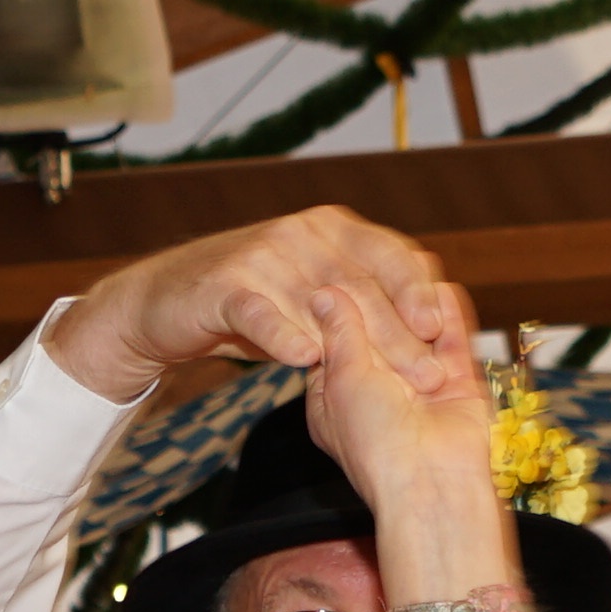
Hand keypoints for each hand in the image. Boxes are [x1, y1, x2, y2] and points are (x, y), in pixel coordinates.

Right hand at [45, 207, 460, 402]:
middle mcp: (302, 233)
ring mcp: (263, 254)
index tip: (444, 331)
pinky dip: (282, 334)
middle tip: (429, 374)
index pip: (390, 255)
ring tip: (384, 382)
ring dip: (355, 343)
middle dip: (400, 333)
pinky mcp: (225, 283)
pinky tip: (305, 360)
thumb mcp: (312, 296)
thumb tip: (429, 329)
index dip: (419, 293)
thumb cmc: (251, 304)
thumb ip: (360, 303)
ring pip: (319, 301)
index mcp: (332, 229)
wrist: (166, 305)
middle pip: (362, 284)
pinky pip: (260, 310)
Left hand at [299, 279, 491, 516]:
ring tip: (407, 261)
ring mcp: (419, 385)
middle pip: (376, 331)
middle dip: (377, 299)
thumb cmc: (373, 441)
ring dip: (414, 301)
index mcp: (335, 398)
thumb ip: (339, 332)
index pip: (332, 341)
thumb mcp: (342, 379)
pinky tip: (440, 284)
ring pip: (416, 332)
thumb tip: (323, 291)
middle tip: (370, 257)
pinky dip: (448, 313)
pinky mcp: (456, 383)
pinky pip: (452, 341)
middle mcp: (377, 390)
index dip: (334, 307)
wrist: (429, 481)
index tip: (328, 270)